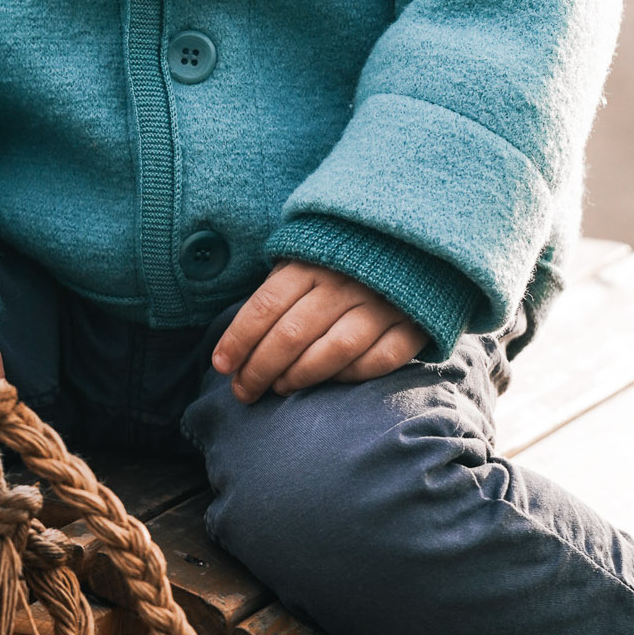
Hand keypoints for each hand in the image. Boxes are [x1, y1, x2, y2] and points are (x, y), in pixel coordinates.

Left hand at [211, 261, 426, 402]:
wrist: (412, 242)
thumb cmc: (343, 259)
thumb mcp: (306, 258)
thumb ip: (279, 291)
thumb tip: (237, 343)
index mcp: (312, 259)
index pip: (266, 305)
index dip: (239, 339)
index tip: (221, 366)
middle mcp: (344, 280)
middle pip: (292, 333)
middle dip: (260, 368)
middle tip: (243, 392)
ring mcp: (381, 302)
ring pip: (332, 351)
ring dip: (299, 376)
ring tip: (280, 388)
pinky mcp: (412, 324)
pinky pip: (378, 360)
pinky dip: (351, 376)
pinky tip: (331, 381)